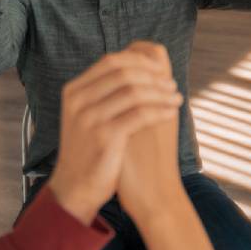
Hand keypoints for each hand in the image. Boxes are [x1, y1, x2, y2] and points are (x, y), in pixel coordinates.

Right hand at [48, 43, 181, 224]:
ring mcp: (90, 118)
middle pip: (124, 73)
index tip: (160, 70)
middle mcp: (79, 101)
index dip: (140, 62)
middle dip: (153, 76)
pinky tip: (172, 113)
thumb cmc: (90, 151)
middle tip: (172, 84)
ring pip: (135, 92)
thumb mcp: (87, 117)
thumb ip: (103, 94)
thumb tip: (134, 69)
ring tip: (176, 98)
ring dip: (161, 93)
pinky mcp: (105, 137)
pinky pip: (140, 114)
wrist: (75, 188)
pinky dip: (160, 111)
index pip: (111, 61)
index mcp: (74, 91)